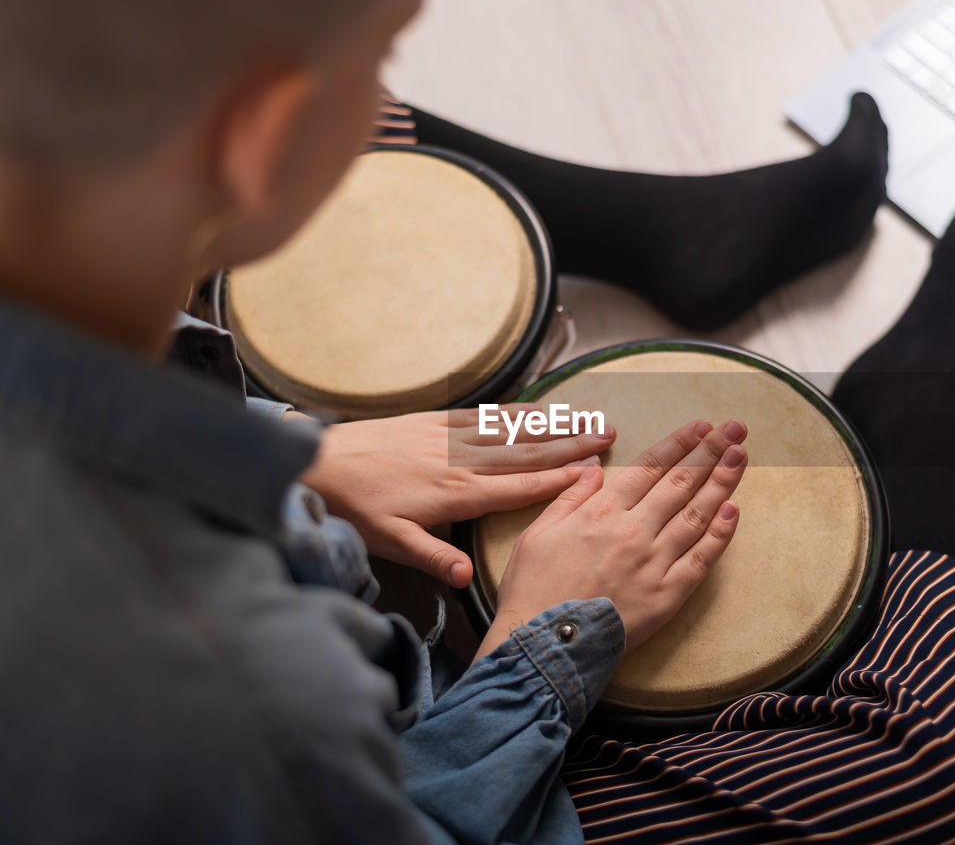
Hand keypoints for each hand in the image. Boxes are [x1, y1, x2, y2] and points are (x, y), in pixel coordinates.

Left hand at [295, 407, 616, 586]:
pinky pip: (484, 414)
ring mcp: (447, 436)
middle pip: (525, 451)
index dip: (558, 480)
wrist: (314, 461)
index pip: (518, 486)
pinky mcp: (433, 421)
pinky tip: (536, 409)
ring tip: (586, 418)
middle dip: (569, 444)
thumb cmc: (351, 507)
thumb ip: (432, 556)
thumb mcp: (388, 542)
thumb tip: (464, 577)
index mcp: (454, 494)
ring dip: (552, 424)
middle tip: (607, 437)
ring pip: (511, 428)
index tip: (592, 474)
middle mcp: (458, 460)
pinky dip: (516, 411)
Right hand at [476, 418, 747, 659]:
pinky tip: (734, 511)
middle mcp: (633, 531)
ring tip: (741, 456)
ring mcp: (653, 563)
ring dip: (722, 482)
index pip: (649, 467)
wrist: (543, 646)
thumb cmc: (533, 591)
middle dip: (710, 452)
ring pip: (696, 514)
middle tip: (734, 428)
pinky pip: (701, 559)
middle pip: (680, 483)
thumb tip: (593, 468)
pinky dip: (720, 534)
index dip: (678, 443)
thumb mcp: (537, 533)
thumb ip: (569, 497)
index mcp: (601, 512)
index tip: (701, 426)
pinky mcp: (667, 596)